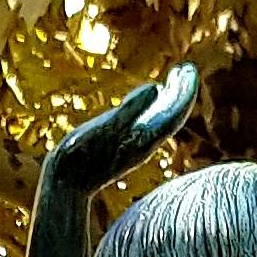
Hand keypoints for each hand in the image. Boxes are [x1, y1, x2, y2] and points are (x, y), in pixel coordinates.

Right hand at [46, 63, 198, 193]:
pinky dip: (150, 109)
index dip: (184, 91)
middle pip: (170, 115)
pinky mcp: (122, 147)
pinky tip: (146, 100)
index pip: (173, 112)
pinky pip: (144, 124)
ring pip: (159, 120)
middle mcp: (144, 143)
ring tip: (173, 80)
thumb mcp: (105, 128)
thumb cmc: (82, 157)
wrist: (68, 186)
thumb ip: (130, 109)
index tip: (188, 70)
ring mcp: (134, 146)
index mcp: (145, 138)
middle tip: (186, 70)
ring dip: (168, 99)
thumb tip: (156, 88)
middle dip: (180, 92)